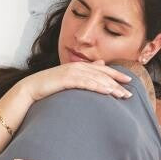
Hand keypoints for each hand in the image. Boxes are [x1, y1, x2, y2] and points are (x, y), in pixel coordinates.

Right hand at [18, 58, 133, 102]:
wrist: (30, 89)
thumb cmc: (48, 86)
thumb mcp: (67, 79)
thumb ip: (83, 73)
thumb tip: (99, 65)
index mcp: (78, 67)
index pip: (101, 70)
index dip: (116, 74)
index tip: (128, 81)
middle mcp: (77, 67)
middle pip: (102, 74)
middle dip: (117, 82)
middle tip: (130, 92)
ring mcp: (71, 72)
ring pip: (96, 78)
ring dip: (111, 87)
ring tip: (122, 95)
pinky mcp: (66, 79)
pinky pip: (85, 83)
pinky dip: (98, 86)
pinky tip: (107, 92)